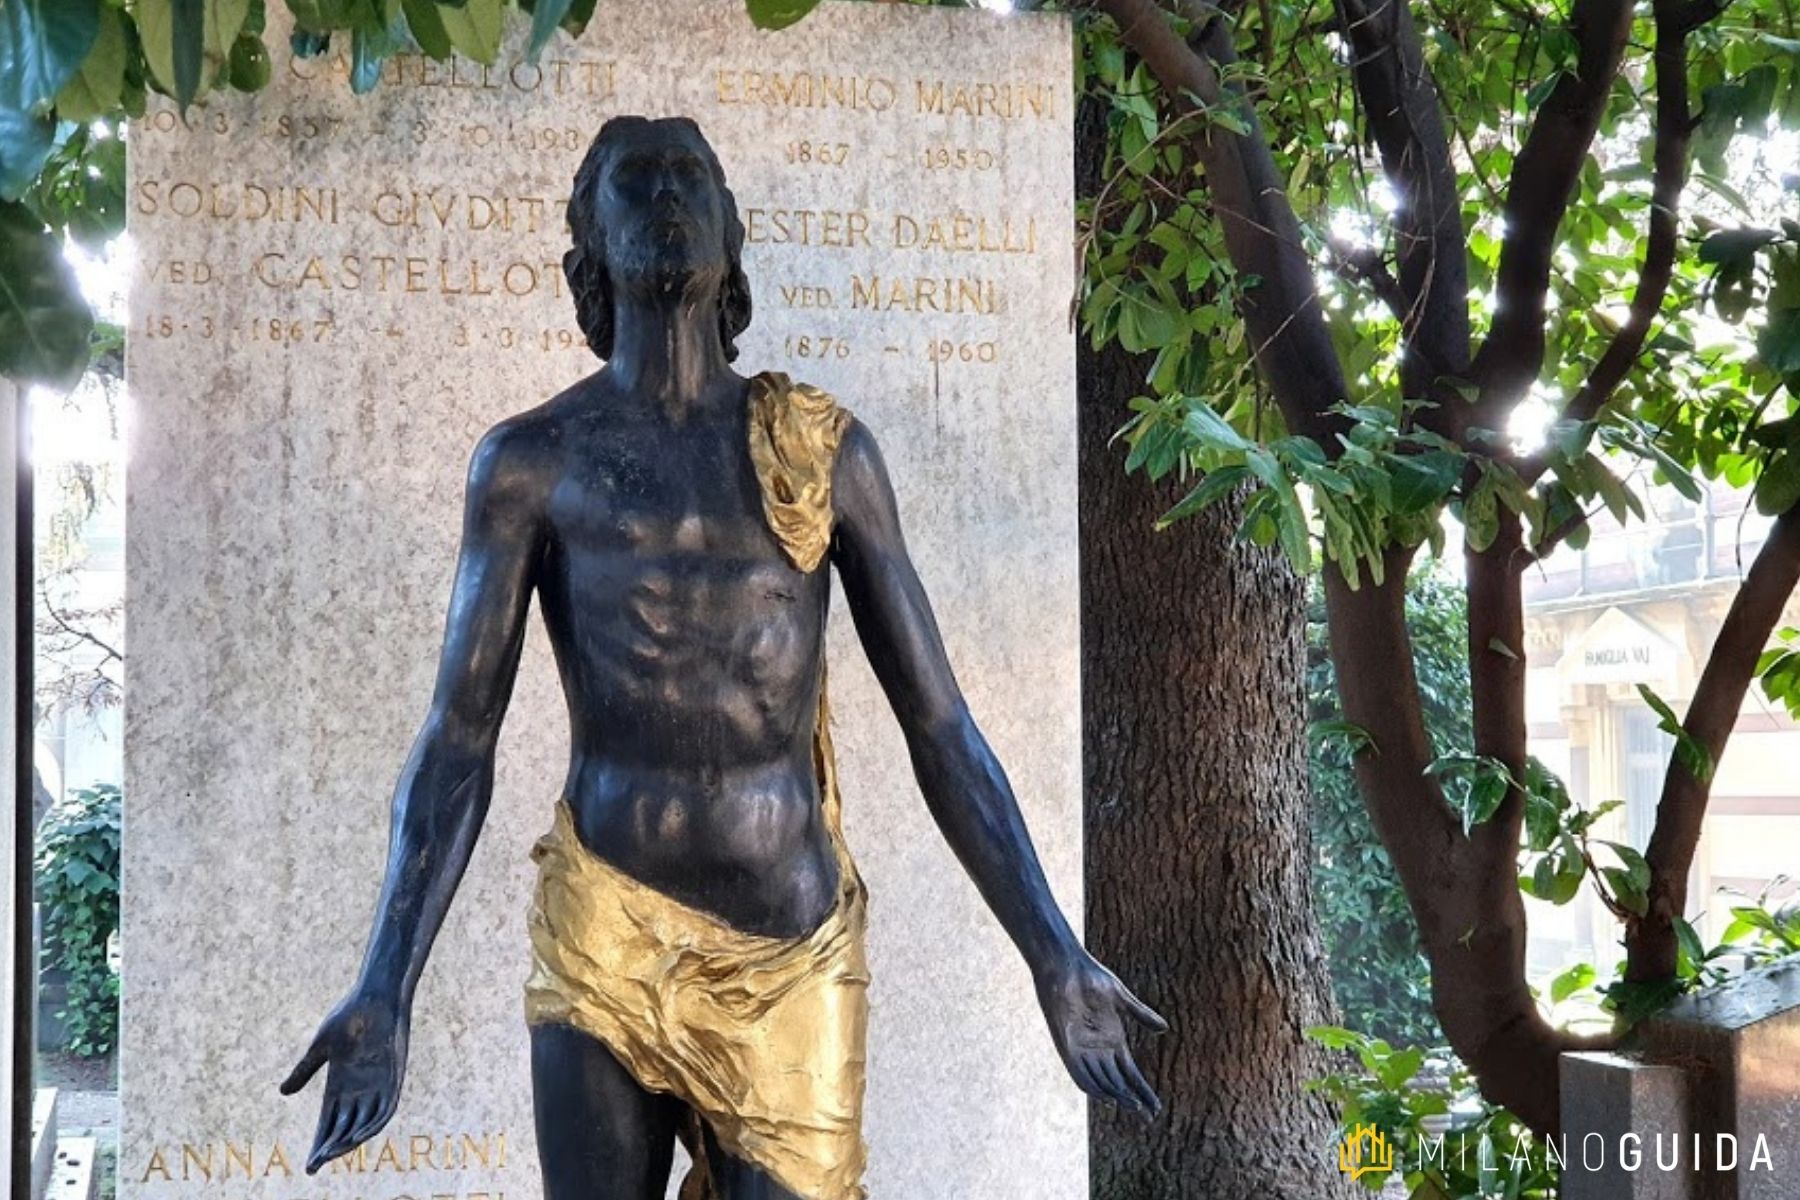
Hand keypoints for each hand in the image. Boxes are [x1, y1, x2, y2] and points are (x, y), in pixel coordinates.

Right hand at [279, 991, 409, 1172]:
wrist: (374, 996)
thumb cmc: (348, 1017)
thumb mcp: (321, 1049)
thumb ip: (304, 1071)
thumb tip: (283, 1093)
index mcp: (340, 1086)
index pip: (328, 1123)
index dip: (319, 1144)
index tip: (309, 1166)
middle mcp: (358, 1091)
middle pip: (344, 1128)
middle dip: (331, 1148)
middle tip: (316, 1164)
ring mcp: (376, 1084)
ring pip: (364, 1123)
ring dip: (349, 1140)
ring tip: (332, 1153)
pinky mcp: (394, 1076)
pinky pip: (386, 1107)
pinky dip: (373, 1123)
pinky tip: (359, 1136)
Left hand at [1034, 951, 1166, 1116]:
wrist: (1066, 967)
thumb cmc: (1092, 978)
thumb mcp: (1121, 998)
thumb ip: (1140, 1015)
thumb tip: (1163, 1029)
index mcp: (1114, 1040)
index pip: (1131, 1073)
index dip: (1143, 1090)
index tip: (1156, 1107)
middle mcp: (1099, 1050)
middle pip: (1119, 1083)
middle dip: (1133, 1100)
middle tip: (1149, 1116)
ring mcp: (1084, 1050)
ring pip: (1102, 1083)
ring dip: (1117, 1096)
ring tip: (1134, 1107)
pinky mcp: (1068, 1047)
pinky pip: (1080, 1075)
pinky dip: (1093, 1088)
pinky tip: (1108, 1098)